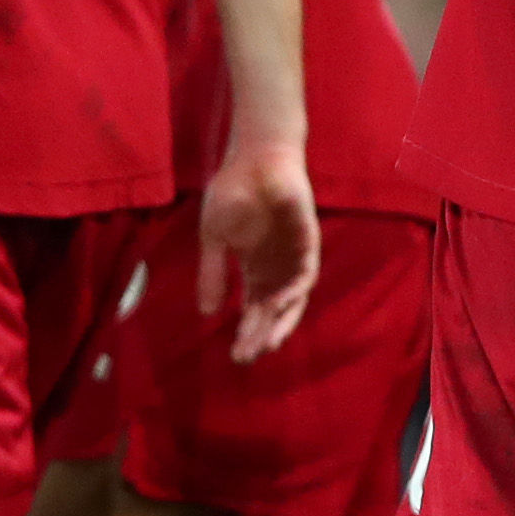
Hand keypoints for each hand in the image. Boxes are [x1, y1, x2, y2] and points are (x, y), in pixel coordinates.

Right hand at [198, 133, 321, 362]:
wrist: (253, 158)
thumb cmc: (233, 191)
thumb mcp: (213, 238)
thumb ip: (212, 274)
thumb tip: (206, 314)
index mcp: (255, 269)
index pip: (253, 309)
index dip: (245, 332)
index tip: (233, 356)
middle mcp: (277, 268)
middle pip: (272, 312)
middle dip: (260, 335)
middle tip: (247, 357)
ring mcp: (294, 256)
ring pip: (294, 300)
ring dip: (281, 321)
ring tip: (268, 342)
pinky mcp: (308, 241)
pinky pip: (306, 273)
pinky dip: (294, 291)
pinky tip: (277, 305)